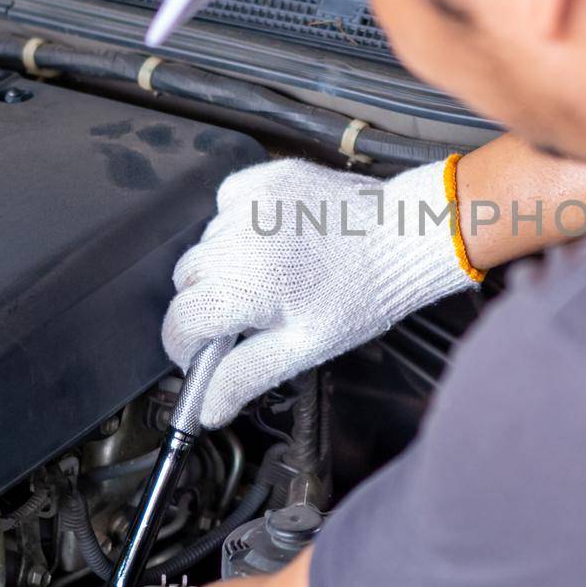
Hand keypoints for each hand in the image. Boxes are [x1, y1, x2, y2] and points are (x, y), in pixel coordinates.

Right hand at [164, 157, 478, 427]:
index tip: (201, 354)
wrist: (404, 236)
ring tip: (272, 273)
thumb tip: (206, 410)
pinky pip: (228, 203)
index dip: (187, 346)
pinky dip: (239, 222)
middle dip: (208, 302)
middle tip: (250, 314)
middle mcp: (239, 238)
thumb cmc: (362, 294)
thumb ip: (246, 376)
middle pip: (188, 280)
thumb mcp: (303, 347)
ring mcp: (251, 202)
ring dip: (225, 262)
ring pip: (207, 242)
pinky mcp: (266, 176)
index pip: (181, 322)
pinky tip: (272, 237)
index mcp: (245, 286)